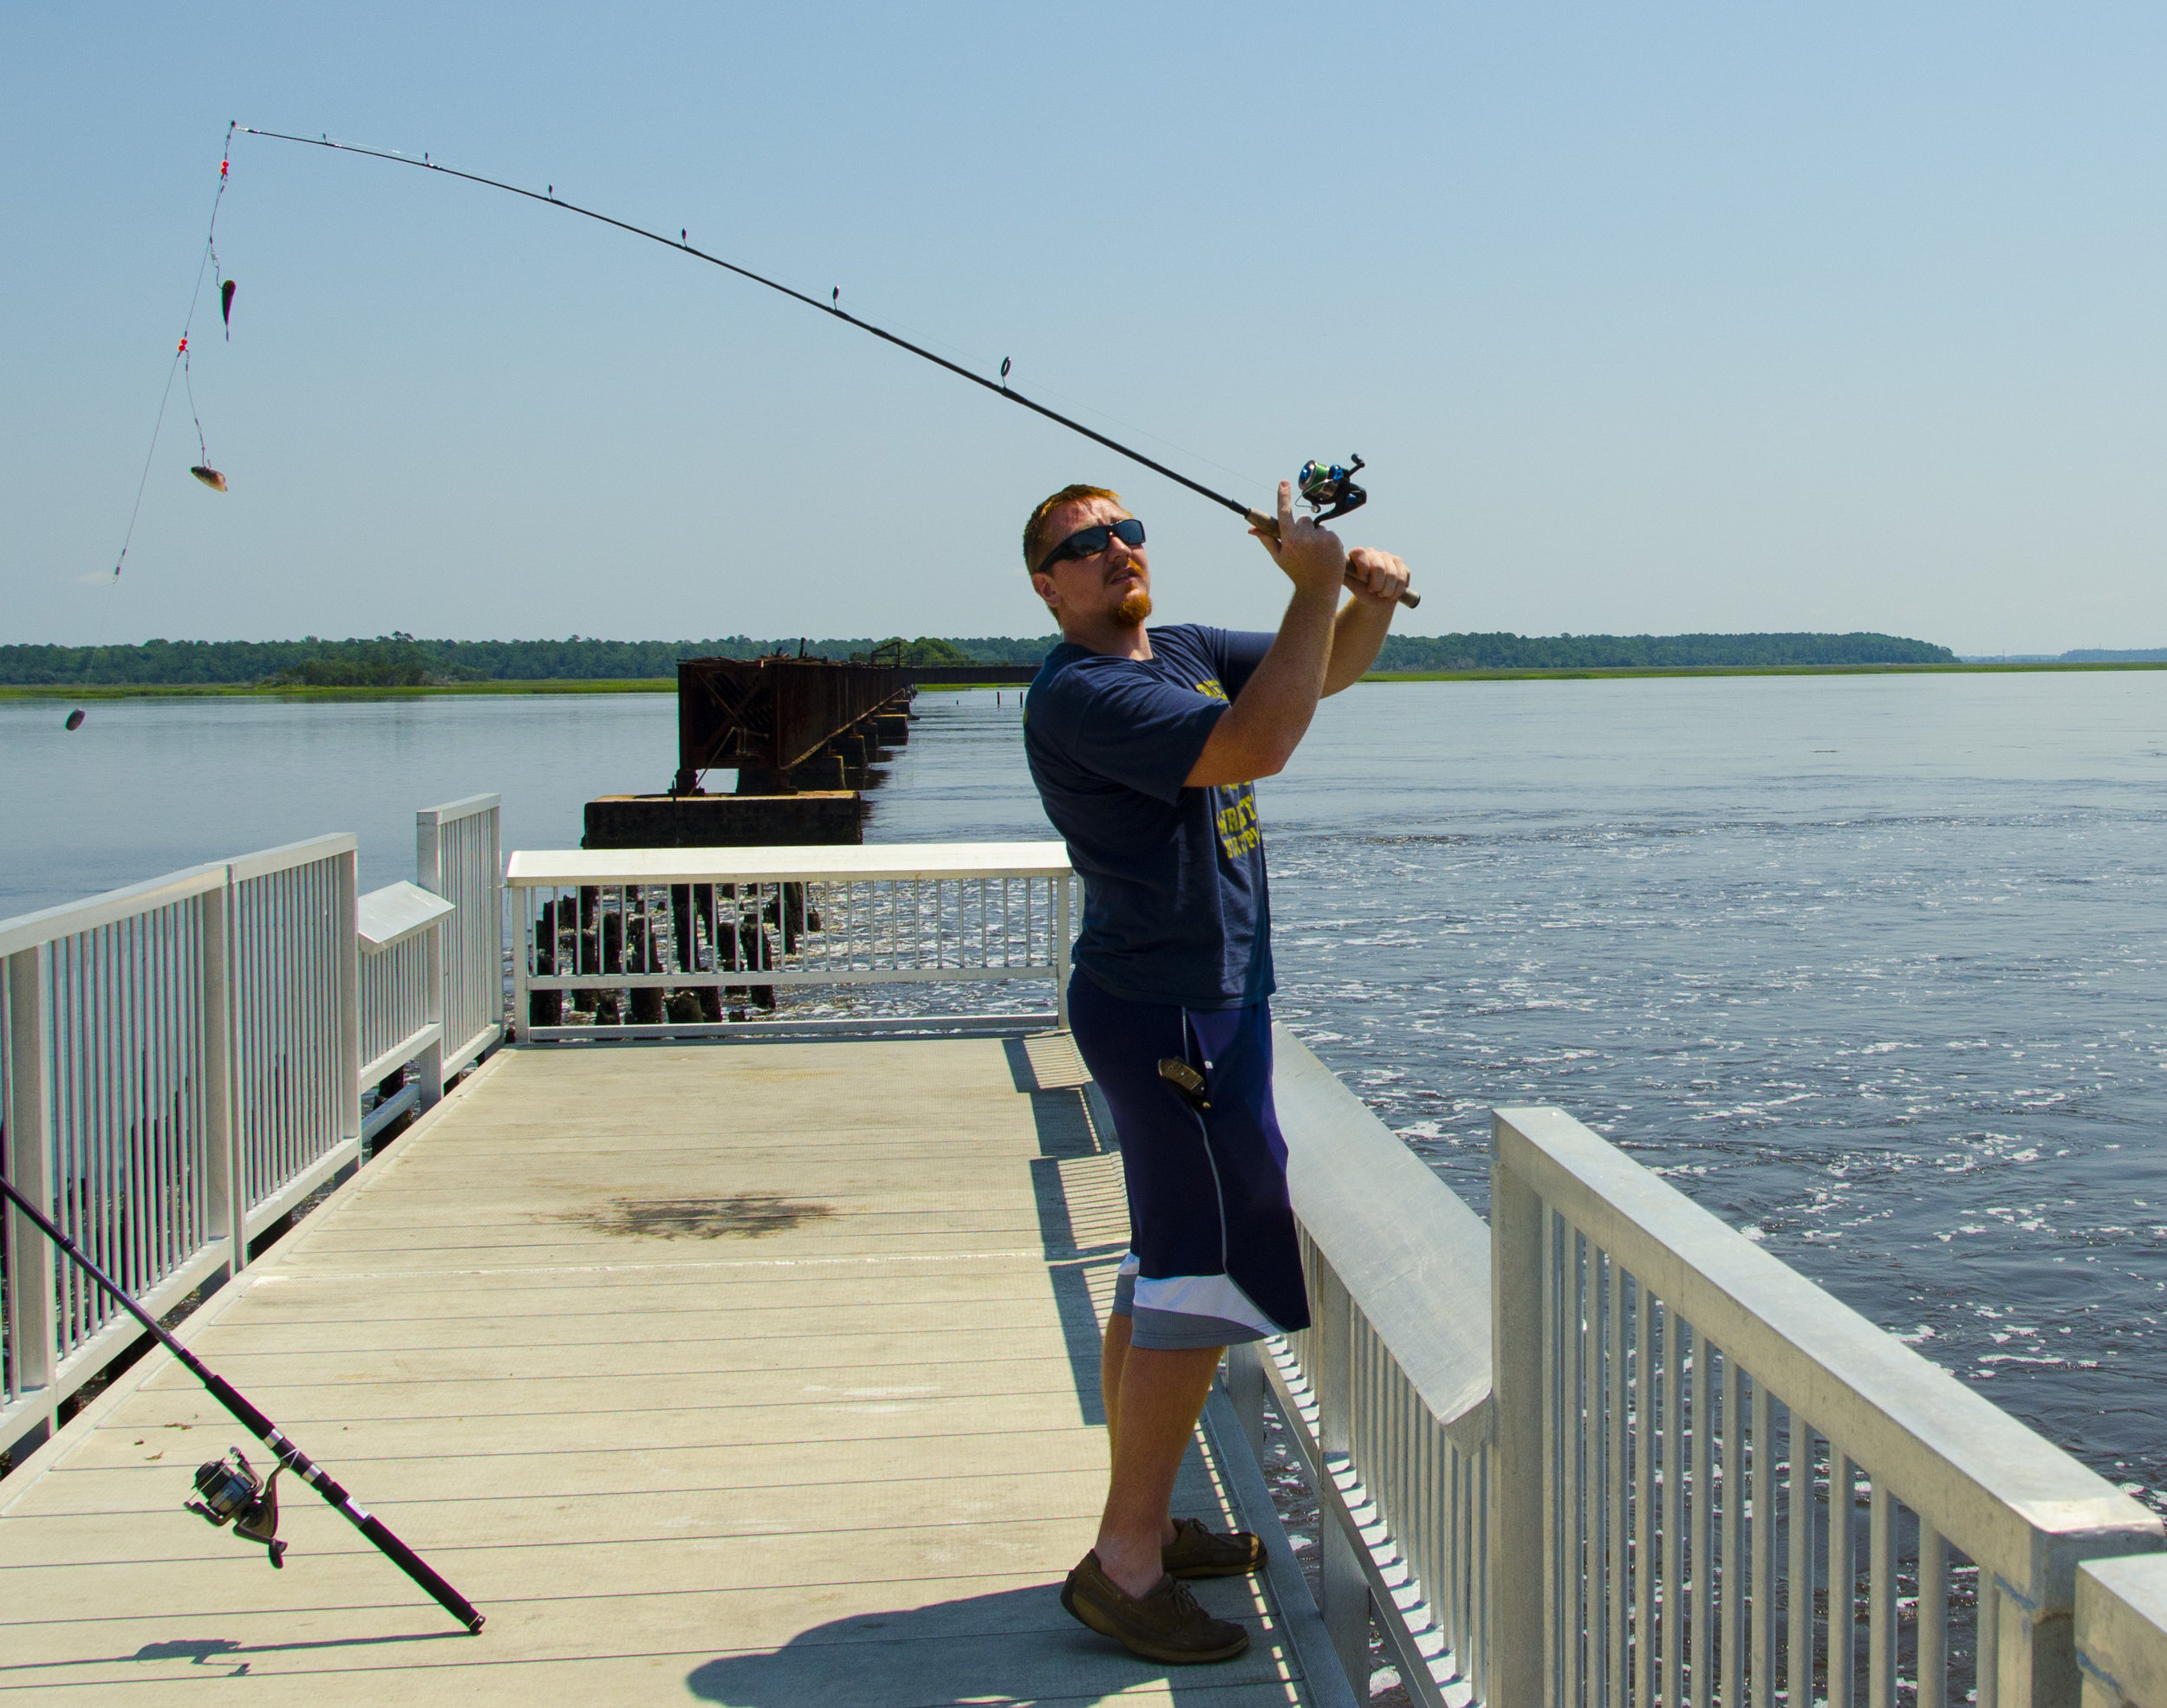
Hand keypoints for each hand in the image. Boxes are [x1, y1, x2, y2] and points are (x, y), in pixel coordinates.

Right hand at [1251, 480, 1346, 602]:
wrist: (1319, 588)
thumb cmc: (1296, 573)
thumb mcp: (1279, 557)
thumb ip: (1267, 540)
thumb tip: (1252, 529)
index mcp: (1289, 539)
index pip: (1284, 512)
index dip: (1283, 496)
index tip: (1283, 483)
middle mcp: (1304, 536)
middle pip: (1303, 519)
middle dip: (1303, 528)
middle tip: (1304, 546)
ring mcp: (1320, 538)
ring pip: (1317, 526)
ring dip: (1316, 535)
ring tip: (1316, 554)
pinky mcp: (1334, 540)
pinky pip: (1329, 532)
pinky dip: (1327, 541)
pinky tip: (1325, 554)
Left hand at [1343, 547, 1410, 607]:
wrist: (1376, 600)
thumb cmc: (1360, 590)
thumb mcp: (1349, 583)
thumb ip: (1341, 573)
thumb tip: (1330, 567)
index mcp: (1359, 554)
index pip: (1359, 552)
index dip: (1362, 566)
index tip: (1362, 579)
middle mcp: (1374, 553)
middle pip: (1378, 567)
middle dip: (1376, 584)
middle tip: (1372, 591)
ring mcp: (1390, 558)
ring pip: (1392, 575)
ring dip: (1386, 590)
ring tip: (1381, 594)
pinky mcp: (1402, 566)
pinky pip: (1403, 578)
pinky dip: (1397, 590)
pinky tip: (1391, 593)